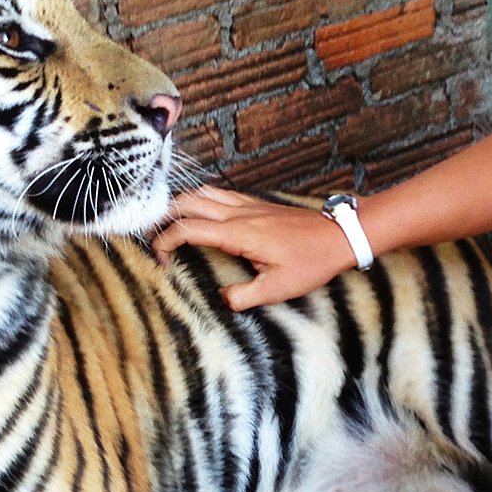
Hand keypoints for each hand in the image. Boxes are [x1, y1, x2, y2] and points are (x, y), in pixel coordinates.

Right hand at [151, 186, 359, 309]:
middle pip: (188, 202)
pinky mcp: (257, 204)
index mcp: (239, 233)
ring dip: (181, 205)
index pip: (188, 229)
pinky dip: (201, 200)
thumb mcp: (278, 289)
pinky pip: (220, 193)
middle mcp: (239, 213)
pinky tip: (201, 213)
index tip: (162, 260)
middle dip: (163, 217)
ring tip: (168, 223)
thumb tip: (221, 299)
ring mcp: (248, 205)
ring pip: (202, 193)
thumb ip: (244, 296)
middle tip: (152, 236)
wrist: (339, 235)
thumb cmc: (312, 261)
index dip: (166, 241)